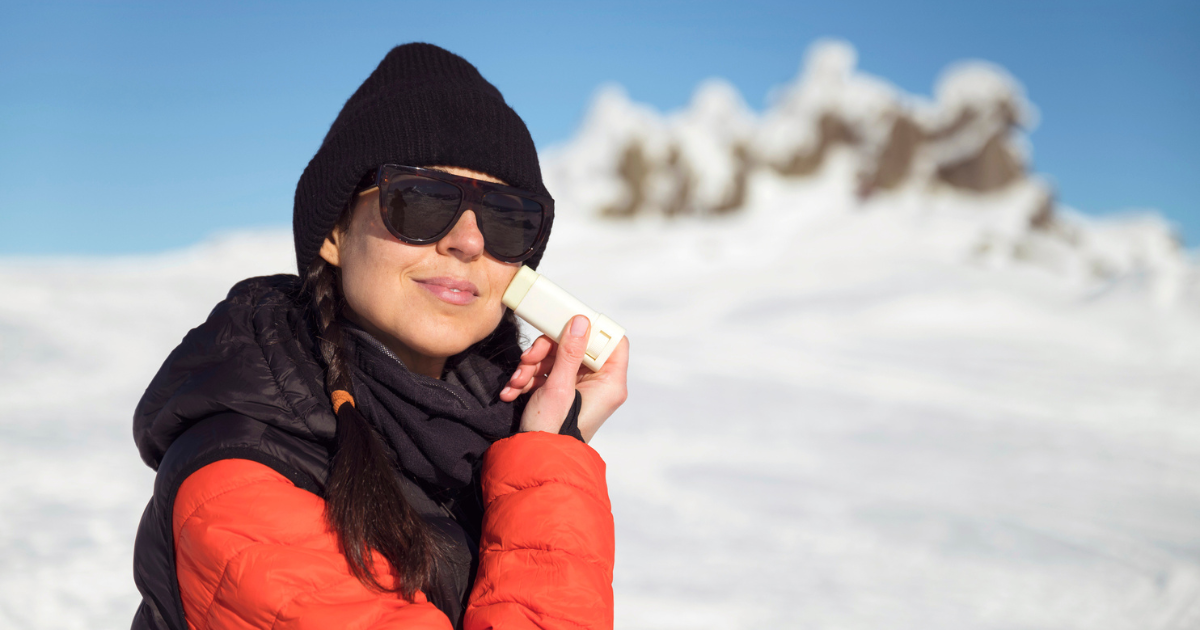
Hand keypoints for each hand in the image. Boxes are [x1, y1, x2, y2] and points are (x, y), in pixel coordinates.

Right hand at [500, 314, 628, 441]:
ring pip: (558, 359)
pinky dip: (530, 379)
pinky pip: (548, 374)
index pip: (613, 343)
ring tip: (517, 381)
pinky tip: (513, 390)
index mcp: (610, 383)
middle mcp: (599, 385)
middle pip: (578, 348)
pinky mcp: (562, 394)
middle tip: (529, 357)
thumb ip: (570, 352)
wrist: (533, 458)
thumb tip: (581, 322)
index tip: (568, 323)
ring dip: (532, 366)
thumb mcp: (559, 386)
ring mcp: (580, 389)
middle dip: (547, 351)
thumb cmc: (553, 430)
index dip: (592, 330)